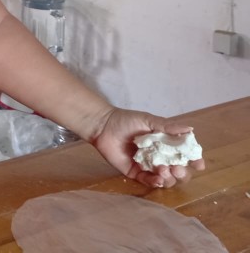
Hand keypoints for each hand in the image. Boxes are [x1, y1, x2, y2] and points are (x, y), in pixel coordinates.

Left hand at [90, 108, 205, 187]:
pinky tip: (157, 179)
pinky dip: (156, 182)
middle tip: (177, 168)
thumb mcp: (149, 120)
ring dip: (169, 178)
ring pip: (167, 179)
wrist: (103, 126)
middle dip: (182, 172)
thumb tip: (190, 129)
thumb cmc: (127, 120)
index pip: (185, 155)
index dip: (194, 160)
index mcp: (167, 144)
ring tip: (163, 170)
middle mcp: (161, 157)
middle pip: (179, 171)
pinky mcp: (136, 173)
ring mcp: (149, 166)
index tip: (198, 164)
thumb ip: (168, 127)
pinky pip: (149, 182)